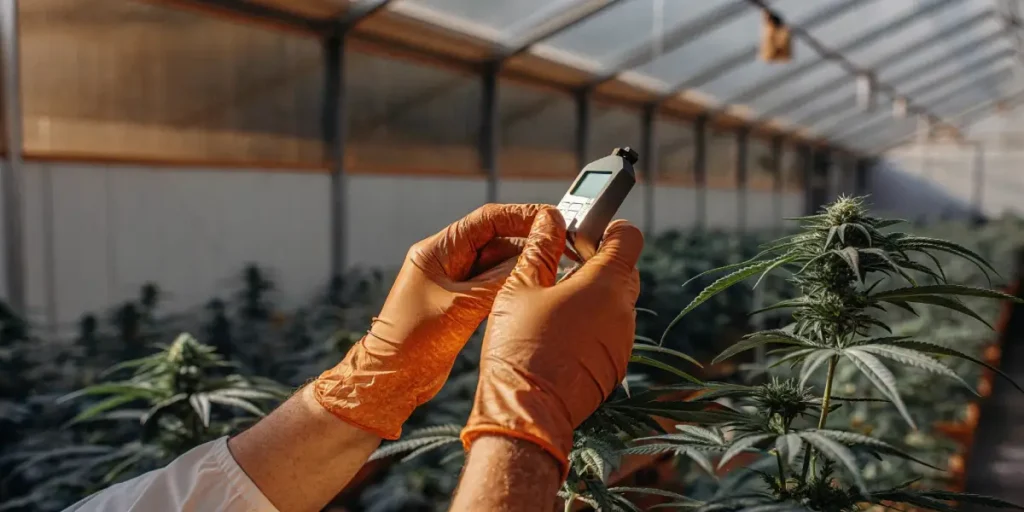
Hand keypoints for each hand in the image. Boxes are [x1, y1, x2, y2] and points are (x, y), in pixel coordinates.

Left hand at [314, 204, 553, 438]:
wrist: (391, 378)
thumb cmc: (412, 341)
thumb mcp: (461, 308)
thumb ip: (498, 283)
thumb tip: (532, 260)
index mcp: (437, 251)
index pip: (485, 220)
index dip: (520, 215)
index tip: (550, 216)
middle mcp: (445, 262)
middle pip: (494, 239)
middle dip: (527, 240)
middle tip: (561, 243)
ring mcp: (453, 283)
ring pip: (497, 263)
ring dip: (522, 264)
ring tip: (554, 265)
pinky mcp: (460, 304)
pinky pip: (493, 285)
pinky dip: (513, 284)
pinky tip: (535, 287)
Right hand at [460, 211, 643, 475]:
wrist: (525, 413)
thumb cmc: (520, 347)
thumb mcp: (521, 288)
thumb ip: (540, 248)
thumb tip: (550, 219)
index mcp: (605, 284)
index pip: (629, 237)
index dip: (609, 228)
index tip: (582, 234)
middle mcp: (623, 311)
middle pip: (624, 269)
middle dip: (597, 261)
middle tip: (561, 265)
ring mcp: (623, 341)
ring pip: (616, 303)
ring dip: (593, 295)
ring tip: (553, 303)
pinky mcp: (615, 365)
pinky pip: (610, 331)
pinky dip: (592, 324)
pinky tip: (559, 334)